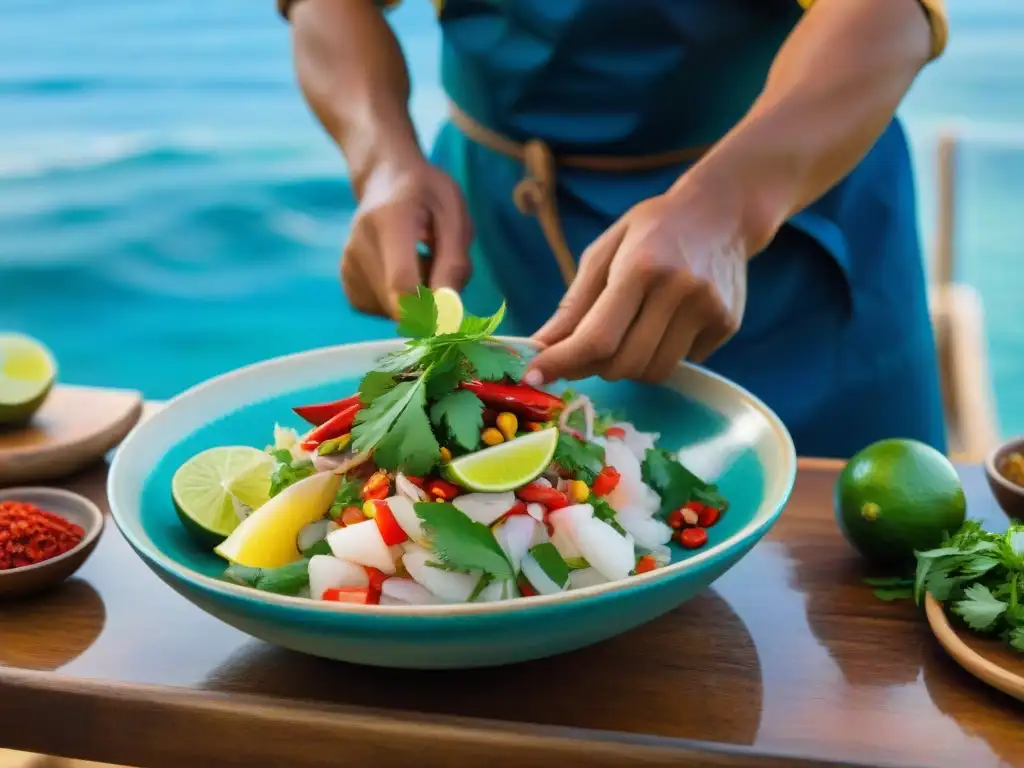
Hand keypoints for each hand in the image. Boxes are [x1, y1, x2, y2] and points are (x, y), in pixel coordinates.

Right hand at [342, 159, 472, 318]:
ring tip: (419, 262)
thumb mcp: (455, 217)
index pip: (402, 282)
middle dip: (428, 303)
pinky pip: (384, 311)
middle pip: (399, 303)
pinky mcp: (348, 285)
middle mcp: (359, 245)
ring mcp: (348, 267)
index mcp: (390, 221)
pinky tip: (403, 270)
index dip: (428, 310)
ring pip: (394, 311)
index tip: (449, 317)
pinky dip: (401, 301)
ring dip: (416, 301)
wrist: (385, 179)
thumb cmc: (428, 195)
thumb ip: (454, 264)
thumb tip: (448, 314)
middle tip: (438, 269)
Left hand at [525, 181, 749, 384]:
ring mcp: (708, 308)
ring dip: (629, 366)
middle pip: (623, 363)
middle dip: (595, 367)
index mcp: (640, 267)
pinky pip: (683, 363)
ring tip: (629, 334)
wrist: (722, 211)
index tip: (535, 375)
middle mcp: (678, 289)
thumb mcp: (604, 252)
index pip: (597, 337)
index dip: (563, 362)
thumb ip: (574, 304)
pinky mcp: (727, 323)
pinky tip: (666, 323)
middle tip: (588, 350)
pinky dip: (663, 354)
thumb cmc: (652, 230)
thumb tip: (540, 347)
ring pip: (653, 372)